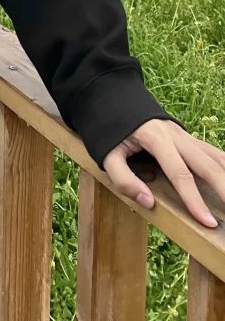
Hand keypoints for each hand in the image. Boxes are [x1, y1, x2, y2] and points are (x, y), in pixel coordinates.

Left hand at [104, 118, 224, 228]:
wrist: (114, 98)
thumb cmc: (110, 129)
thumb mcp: (107, 153)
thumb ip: (123, 179)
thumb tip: (148, 202)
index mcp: (156, 138)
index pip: (180, 173)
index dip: (194, 199)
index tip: (208, 222)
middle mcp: (176, 135)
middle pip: (207, 164)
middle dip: (224, 190)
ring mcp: (186, 135)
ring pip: (216, 157)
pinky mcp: (190, 139)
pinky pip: (214, 153)